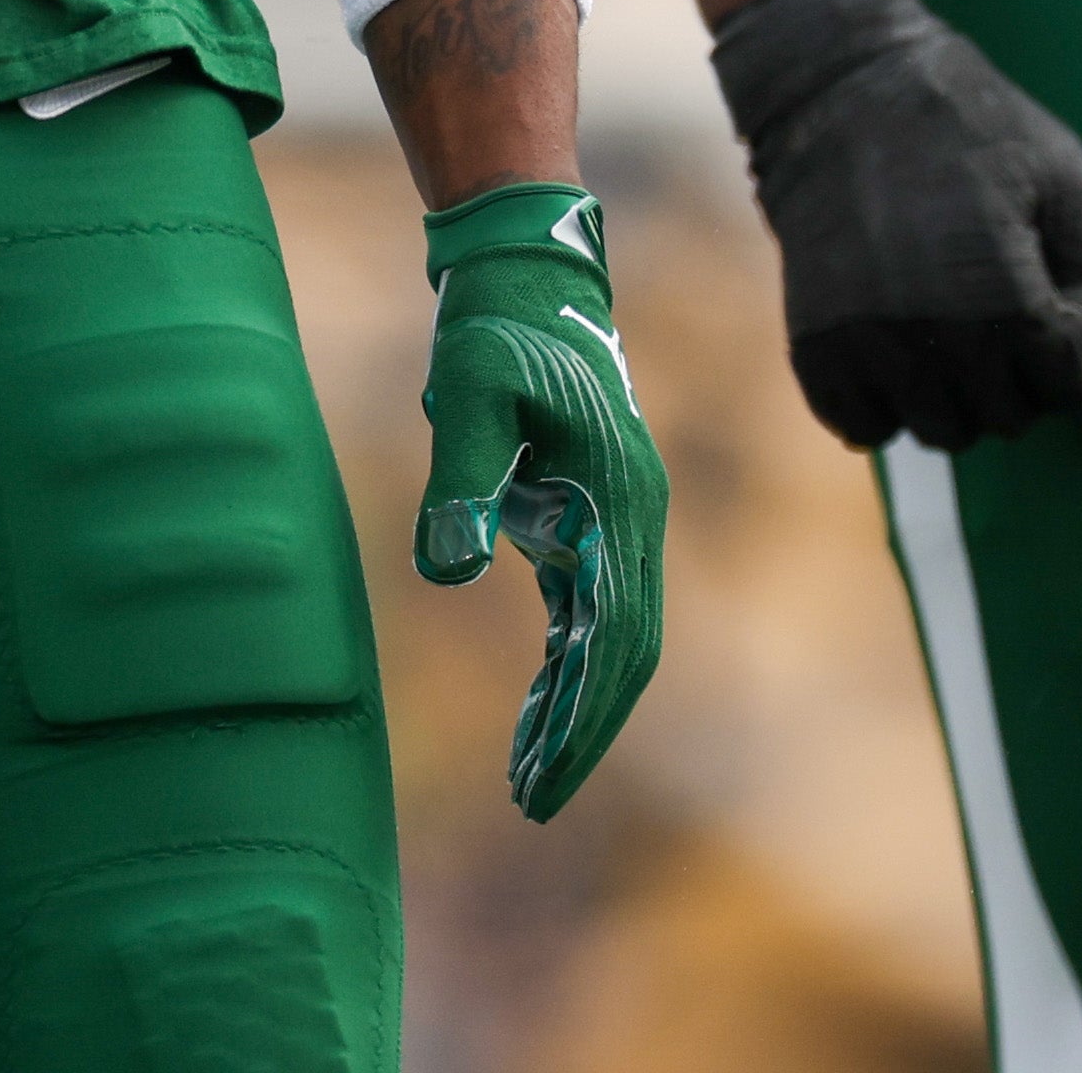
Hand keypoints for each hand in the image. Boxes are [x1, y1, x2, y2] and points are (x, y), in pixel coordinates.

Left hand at [412, 185, 668, 823]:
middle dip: (583, 732)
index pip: (616, 637)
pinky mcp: (588, 521)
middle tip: (531, 804)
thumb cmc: (495, 331)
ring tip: (526, 778)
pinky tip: (532, 711)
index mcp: (620, 502)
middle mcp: (635, 523)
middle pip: (624, 655)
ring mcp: (618, 525)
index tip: (545, 775)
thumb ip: (460, 477)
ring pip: (609, 641)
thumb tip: (446, 573)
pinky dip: (563, 667)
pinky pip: (587, 613)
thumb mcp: (468, 392)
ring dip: (573, 708)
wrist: (527, 277)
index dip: (585, 713)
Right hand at [706, 0, 1081, 448]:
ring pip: (938, 432)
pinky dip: (883, 410)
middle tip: (1006, 330)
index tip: (1057, 323)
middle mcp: (937, 338)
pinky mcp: (813, 341)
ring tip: (952, 348)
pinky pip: (859, 425)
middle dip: (1020, 382)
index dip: (1074, 359)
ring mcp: (868, 345)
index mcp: (1005, 298)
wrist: (837, 86)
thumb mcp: (1058, 167)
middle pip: (1005, 418)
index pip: (1066, 387)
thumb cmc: (961, 121)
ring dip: (956, 400)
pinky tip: (896, 362)